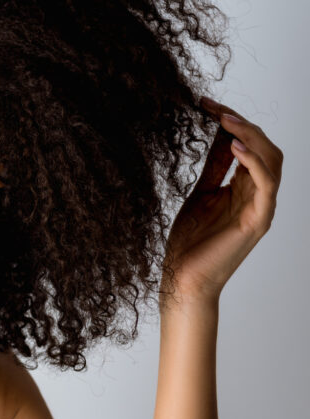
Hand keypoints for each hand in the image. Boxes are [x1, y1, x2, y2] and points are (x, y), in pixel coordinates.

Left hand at [160, 97, 283, 307]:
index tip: (206, 104)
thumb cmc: (190, 243)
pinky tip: (235, 146)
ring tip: (226, 120)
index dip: (232, 122)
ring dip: (250, 136)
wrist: (182, 280)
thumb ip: (216, 167)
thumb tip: (222, 135)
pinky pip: (265, 184)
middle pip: (265, 148)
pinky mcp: (257, 221)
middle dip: (243, 123)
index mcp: (244, 188)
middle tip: (216, 108)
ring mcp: (261, 208)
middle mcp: (258, 196)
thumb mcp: (201, 194)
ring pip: (271, 160)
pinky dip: (254, 162)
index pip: (249, 145)